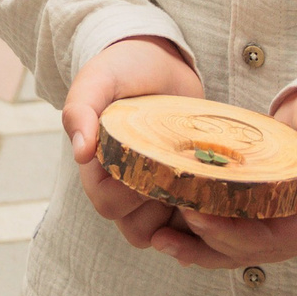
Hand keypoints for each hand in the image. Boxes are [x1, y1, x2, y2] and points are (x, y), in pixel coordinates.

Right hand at [64, 37, 203, 252]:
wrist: (161, 62)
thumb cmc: (124, 68)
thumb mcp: (100, 79)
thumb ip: (81, 108)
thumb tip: (80, 153)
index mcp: (97, 168)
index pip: (107, 203)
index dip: (130, 194)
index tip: (153, 161)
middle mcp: (121, 187)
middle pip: (134, 229)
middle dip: (161, 209)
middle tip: (183, 174)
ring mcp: (152, 192)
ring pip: (161, 233)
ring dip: (182, 219)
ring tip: (202, 184)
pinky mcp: (181, 190)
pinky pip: (188, 225)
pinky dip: (202, 219)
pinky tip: (216, 194)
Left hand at [148, 87, 296, 270]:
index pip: (268, 241)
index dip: (230, 234)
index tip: (194, 215)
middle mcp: (295, 233)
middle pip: (244, 249)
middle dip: (204, 241)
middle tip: (167, 225)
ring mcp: (276, 225)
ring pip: (232, 247)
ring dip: (197, 248)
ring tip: (160, 241)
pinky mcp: (258, 211)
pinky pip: (228, 230)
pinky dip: (201, 234)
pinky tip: (171, 229)